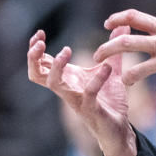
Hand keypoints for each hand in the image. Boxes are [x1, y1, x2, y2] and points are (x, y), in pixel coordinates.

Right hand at [27, 28, 136, 155]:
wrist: (119, 128)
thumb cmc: (109, 100)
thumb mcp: (112, 70)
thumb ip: (113, 49)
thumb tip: (121, 26)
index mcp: (67, 79)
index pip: (41, 64)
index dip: (35, 49)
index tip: (39, 32)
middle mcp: (67, 89)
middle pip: (37, 74)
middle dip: (33, 57)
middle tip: (39, 42)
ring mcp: (76, 100)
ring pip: (53, 84)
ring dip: (56, 66)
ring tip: (66, 50)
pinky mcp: (90, 110)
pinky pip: (88, 93)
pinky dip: (96, 79)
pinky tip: (106, 67)